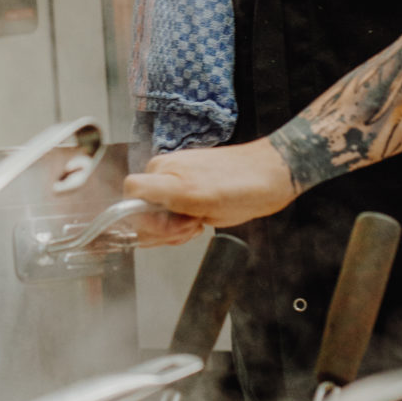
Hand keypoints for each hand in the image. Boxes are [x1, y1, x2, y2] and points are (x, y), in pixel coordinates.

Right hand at [125, 137, 295, 227]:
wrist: (271, 174)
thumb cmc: (245, 187)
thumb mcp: (199, 202)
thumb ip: (161, 205)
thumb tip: (133, 211)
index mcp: (166, 174)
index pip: (130, 194)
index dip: (140, 218)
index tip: (163, 228)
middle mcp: (166, 172)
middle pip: (141, 209)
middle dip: (162, 228)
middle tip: (189, 229)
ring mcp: (176, 175)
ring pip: (156, 212)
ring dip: (173, 227)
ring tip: (197, 224)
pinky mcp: (187, 180)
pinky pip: (171, 206)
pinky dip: (180, 219)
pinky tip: (199, 221)